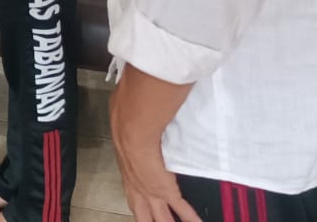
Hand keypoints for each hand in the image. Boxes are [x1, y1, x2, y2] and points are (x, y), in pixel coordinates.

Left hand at [112, 87, 201, 221]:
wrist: (132, 128)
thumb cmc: (127, 119)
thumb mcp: (126, 122)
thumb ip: (131, 121)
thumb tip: (130, 106)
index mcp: (127, 170)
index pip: (132, 191)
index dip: (137, 200)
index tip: (141, 205)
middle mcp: (136, 184)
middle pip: (142, 212)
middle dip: (147, 220)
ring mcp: (150, 190)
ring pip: (159, 216)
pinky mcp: (165, 190)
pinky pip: (181, 209)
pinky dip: (190, 218)